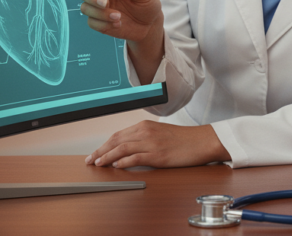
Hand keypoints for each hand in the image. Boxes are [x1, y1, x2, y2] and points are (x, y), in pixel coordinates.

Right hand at [54, 0, 164, 79]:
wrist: (148, 25)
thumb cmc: (146, 4)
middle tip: (105, 4)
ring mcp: (97, 8)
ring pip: (86, 9)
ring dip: (101, 14)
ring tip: (119, 17)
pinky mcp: (98, 22)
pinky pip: (92, 22)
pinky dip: (104, 24)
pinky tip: (117, 23)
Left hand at [85, 121, 230, 168]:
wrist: (201, 141)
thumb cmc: (183, 139)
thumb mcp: (160, 133)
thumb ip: (144, 138)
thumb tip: (127, 149)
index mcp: (145, 125)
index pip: (118, 135)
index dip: (104, 144)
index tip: (95, 152)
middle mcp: (146, 132)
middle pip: (116, 140)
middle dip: (100, 151)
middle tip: (90, 160)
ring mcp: (151, 143)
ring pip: (122, 149)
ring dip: (107, 157)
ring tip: (98, 164)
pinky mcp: (157, 155)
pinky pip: (135, 158)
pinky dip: (123, 162)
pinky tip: (116, 166)